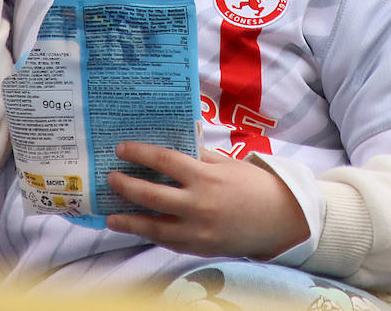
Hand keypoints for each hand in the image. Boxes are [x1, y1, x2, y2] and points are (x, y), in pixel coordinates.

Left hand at [105, 142, 309, 259]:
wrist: (280, 220)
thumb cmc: (254, 186)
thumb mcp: (228, 163)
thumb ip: (200, 155)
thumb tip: (175, 142)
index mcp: (206, 177)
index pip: (164, 161)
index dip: (139, 153)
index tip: (122, 149)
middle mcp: (198, 204)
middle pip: (151, 195)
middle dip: (126, 186)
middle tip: (111, 178)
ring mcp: (196, 230)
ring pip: (153, 226)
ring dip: (128, 220)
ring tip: (111, 215)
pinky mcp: (198, 247)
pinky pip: (167, 241)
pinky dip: (150, 234)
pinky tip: (138, 228)